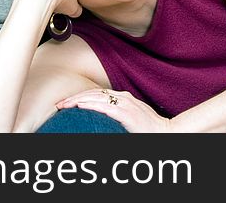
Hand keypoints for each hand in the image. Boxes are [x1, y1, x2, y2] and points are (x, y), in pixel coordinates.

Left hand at [56, 88, 171, 131]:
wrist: (166, 131)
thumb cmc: (148, 127)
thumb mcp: (130, 116)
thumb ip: (117, 113)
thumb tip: (100, 116)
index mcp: (123, 98)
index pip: (97, 93)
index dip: (81, 96)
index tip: (67, 103)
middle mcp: (123, 98)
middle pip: (93, 94)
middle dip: (75, 98)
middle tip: (60, 104)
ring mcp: (125, 104)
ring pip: (96, 98)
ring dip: (79, 100)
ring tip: (65, 104)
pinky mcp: (127, 113)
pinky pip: (105, 107)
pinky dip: (91, 105)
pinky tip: (80, 106)